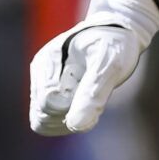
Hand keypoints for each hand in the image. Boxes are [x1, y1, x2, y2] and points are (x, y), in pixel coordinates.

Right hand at [28, 0, 158, 135]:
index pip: (48, 104)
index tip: (93, 88)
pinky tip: (86, 104)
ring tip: (91, 97)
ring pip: (42, 122)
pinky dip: (67, 120)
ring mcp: (43, 84)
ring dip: (67, 119)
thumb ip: (93, 93)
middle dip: (69, 114)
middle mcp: (40, 74)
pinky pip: (48, 121)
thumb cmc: (116, 44)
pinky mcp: (50, 93)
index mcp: (48, 62)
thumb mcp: (111, 65)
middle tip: (95, 95)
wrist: (119, 33)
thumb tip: (76, 126)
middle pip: (42, 116)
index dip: (73, 106)